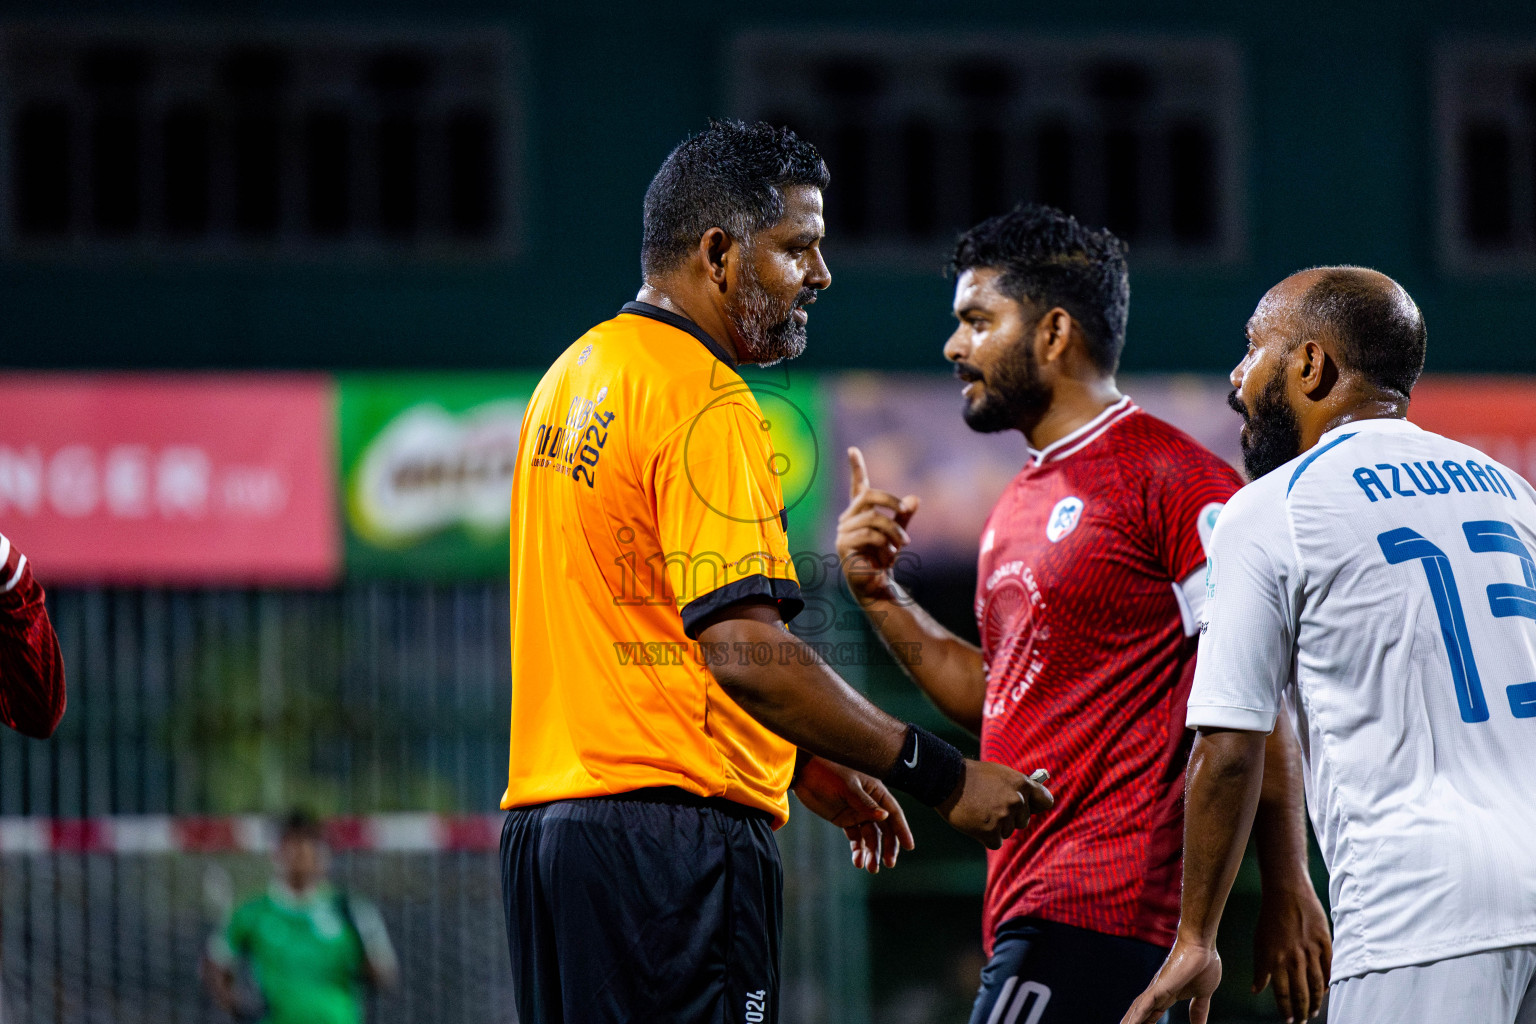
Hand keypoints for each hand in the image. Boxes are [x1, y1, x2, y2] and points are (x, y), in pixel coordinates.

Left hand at [792, 756, 915, 872]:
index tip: (910, 847)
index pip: (893, 813)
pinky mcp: (844, 819)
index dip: (902, 830)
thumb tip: (885, 816)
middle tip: (889, 864)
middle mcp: (870, 803)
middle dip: (888, 846)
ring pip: (870, 836)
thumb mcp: (847, 787)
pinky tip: (857, 861)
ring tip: (869, 868)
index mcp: (875, 790)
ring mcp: (857, 812)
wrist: (803, 771)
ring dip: (872, 852)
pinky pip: (855, 837)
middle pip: (885, 828)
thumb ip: (864, 802)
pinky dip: (858, 850)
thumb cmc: (827, 772)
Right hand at [837, 447, 919, 600]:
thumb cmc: (884, 558)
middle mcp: (849, 518)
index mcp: (861, 512)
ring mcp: (843, 531)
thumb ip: (904, 517)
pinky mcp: (843, 544)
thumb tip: (915, 499)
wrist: (876, 585)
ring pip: (873, 519)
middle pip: (867, 496)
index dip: (856, 467)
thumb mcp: (898, 534)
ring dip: (893, 532)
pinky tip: (888, 555)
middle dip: (890, 500)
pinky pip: (867, 534)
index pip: (857, 486)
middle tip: (905, 510)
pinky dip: (884, 544)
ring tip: (902, 546)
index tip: (852, 449)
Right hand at [937, 760, 1052, 848]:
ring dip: (995, 826)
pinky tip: (974, 822)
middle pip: (1023, 821)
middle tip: (990, 806)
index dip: (1035, 806)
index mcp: (1022, 784)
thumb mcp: (1001, 773)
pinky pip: (995, 842)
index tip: (1029, 807)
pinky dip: (985, 836)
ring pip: (1007, 831)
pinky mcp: (990, 832)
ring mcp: (1004, 817)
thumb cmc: (972, 776)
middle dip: (1009, 818)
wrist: (946, 780)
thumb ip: (1018, 787)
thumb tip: (1030, 801)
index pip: (1045, 801)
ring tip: (979, 811)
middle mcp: (1017, 801)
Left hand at [1121, 937, 1222, 1023]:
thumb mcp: (1203, 995)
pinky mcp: (1158, 988)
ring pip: (1137, 1013)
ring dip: (1129, 1023)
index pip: (1151, 1016)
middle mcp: (1157, 994)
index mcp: (1167, 996)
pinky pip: (1143, 1007)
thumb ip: (1199, 1010)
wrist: (1200, 945)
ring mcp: (1156, 991)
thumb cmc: (1203, 964)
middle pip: (1140, 1015)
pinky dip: (1135, 1018)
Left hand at [1252, 883, 1331, 1021]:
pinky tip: (1324, 990)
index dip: (1286, 1010)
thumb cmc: (1270, 918)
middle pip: (1301, 993)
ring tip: (1314, 1011)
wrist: (1286, 891)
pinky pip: (1328, 967)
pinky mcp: (1324, 941)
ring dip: (1315, 1001)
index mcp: (1276, 959)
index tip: (1289, 1020)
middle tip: (1303, 1020)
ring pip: (1316, 984)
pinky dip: (1327, 981)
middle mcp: (1294, 958)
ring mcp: (1311, 950)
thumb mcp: (1259, 943)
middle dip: (1302, 1010)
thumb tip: (1257, 990)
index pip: (1283, 993)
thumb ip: (1260, 969)